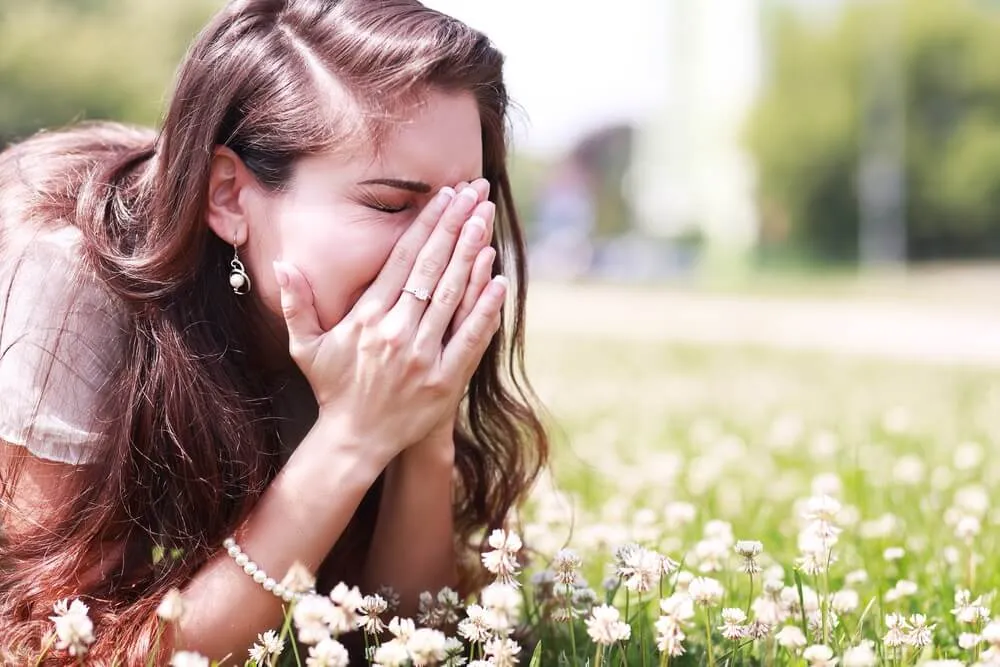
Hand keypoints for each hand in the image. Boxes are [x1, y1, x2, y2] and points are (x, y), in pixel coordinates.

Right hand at [273, 180, 502, 467]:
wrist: (355, 441)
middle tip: (476, 192)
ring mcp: (422, 357)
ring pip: (453, 297)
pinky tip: (499, 280)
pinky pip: (469, 338)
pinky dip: (485, 309)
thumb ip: (296, 304)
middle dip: (456, 225)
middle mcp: (396, 333)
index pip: (403, 260)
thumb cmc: (332, 388)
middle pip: (432, 269)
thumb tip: (283, 263)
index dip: (427, 224)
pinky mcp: (444, 381)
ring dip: (472, 255)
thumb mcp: (305, 346)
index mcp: (367, 318)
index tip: (445, 196)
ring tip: (486, 220)